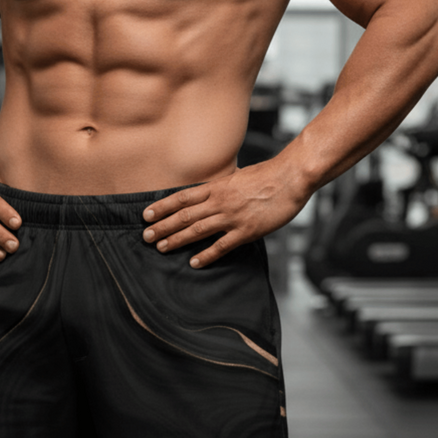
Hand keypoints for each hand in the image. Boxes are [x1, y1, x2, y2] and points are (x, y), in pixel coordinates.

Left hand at [142, 161, 306, 268]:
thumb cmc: (267, 175)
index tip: (147, 215)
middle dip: (163, 226)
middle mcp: (220, 201)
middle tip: (146, 236)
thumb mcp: (238, 177)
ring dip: (177, 240)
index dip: (162, 207)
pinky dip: (207, 255)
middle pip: (184, 215)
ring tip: (162, 248)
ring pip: (198, 230)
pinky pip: (222, 245)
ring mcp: (233, 216)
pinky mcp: (247, 231)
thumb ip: (222, 187)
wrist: (291, 177)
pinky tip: (194, 262)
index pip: (182, 197)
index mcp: (217, 187)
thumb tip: (209, 193)